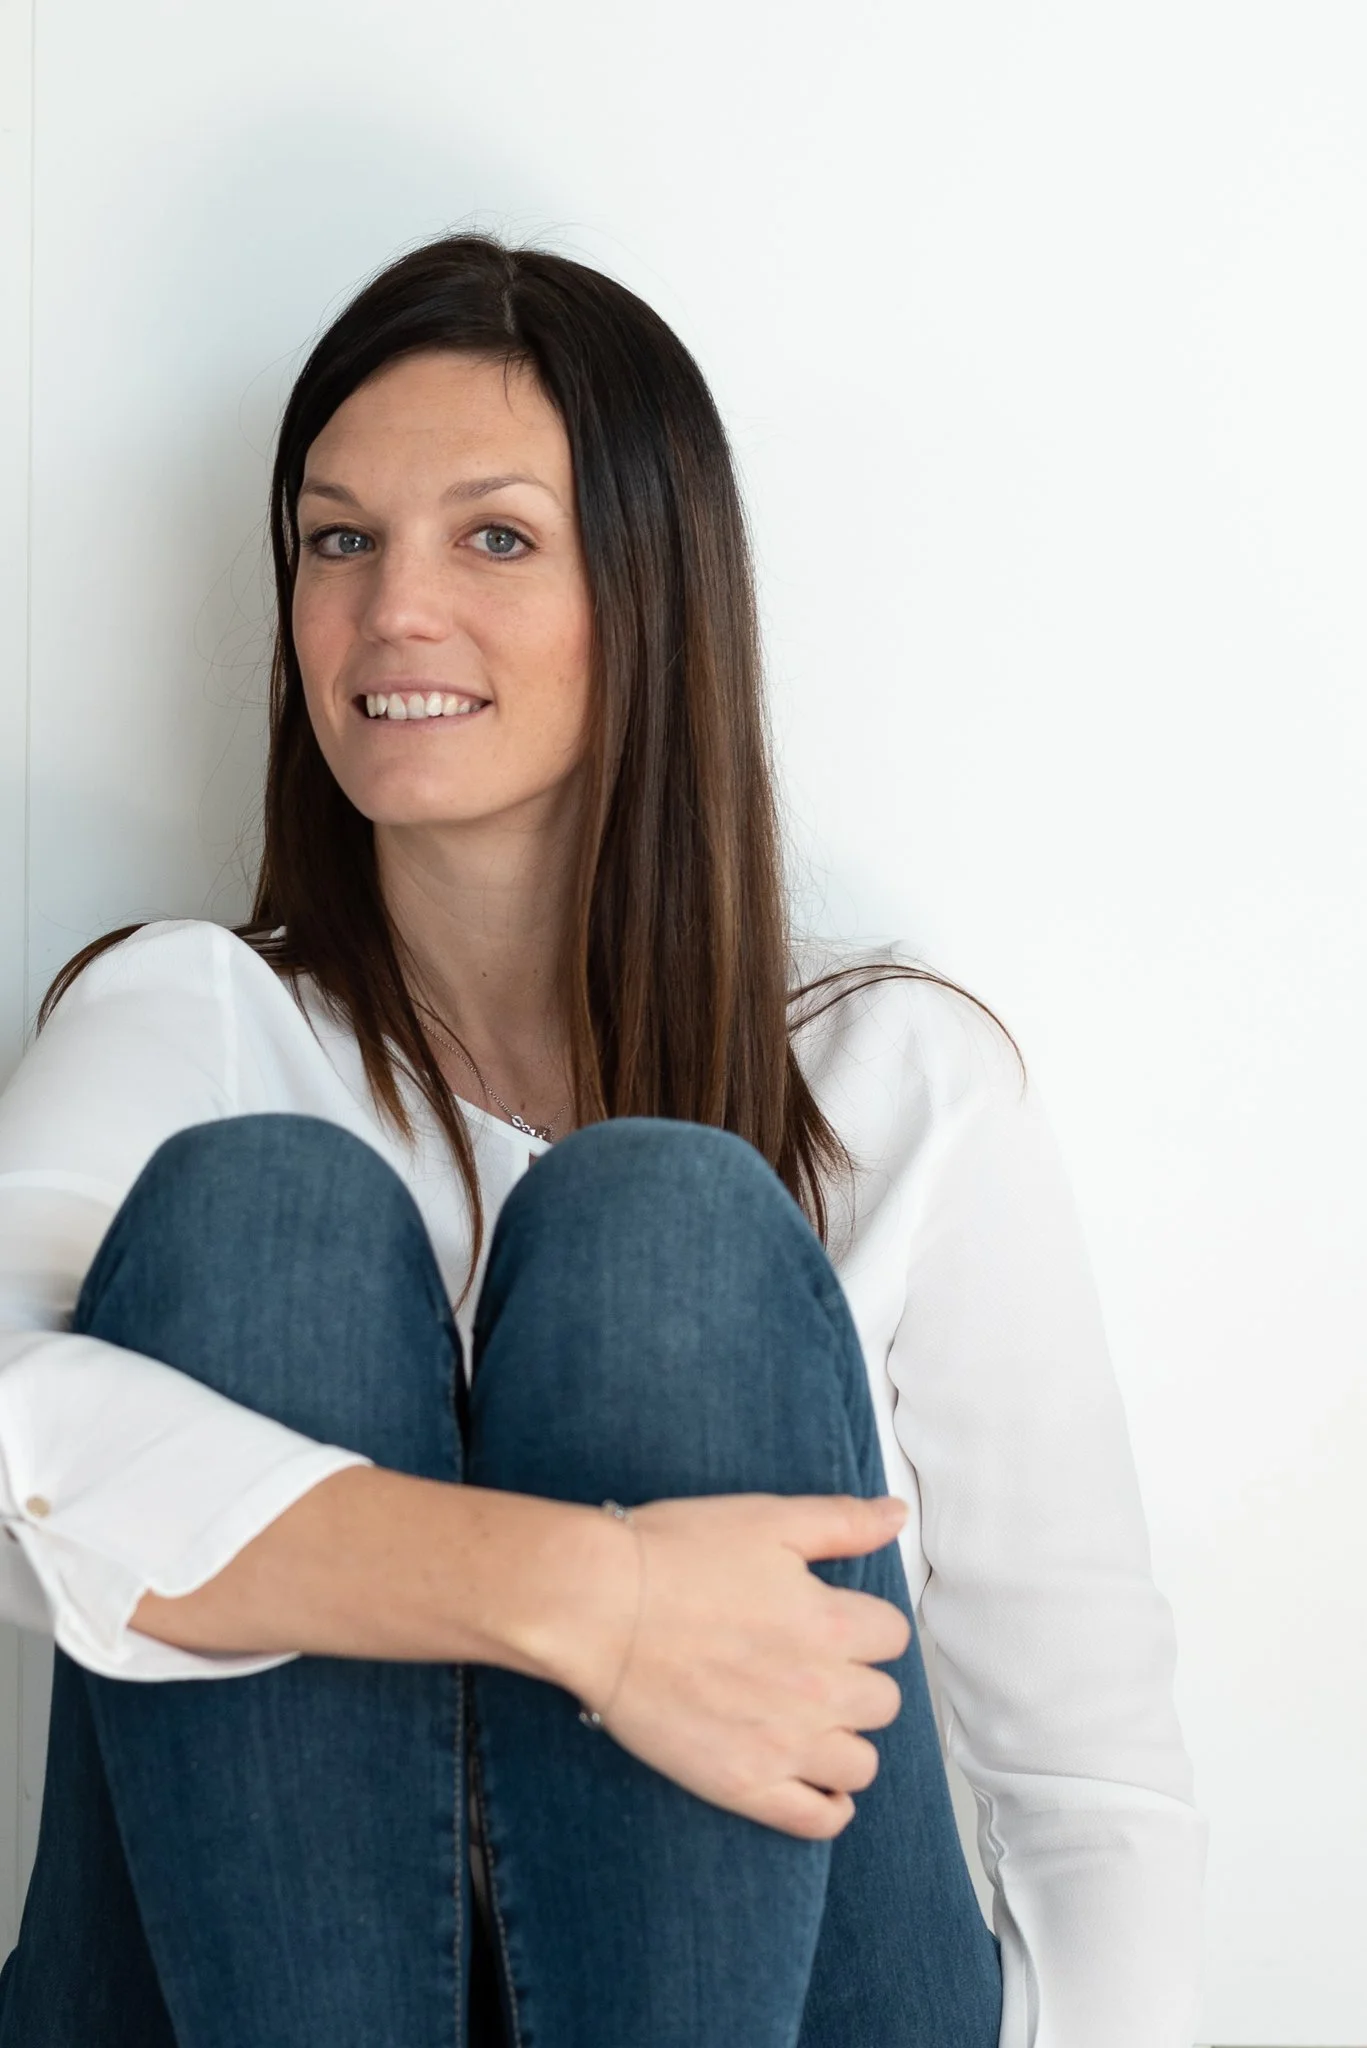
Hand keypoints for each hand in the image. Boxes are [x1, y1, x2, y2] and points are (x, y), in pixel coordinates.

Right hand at [568, 1492, 911, 1839]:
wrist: (598, 1605)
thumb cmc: (674, 1557)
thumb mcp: (768, 1520)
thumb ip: (842, 1522)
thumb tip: (895, 1516)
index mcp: (832, 1622)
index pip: (893, 1636)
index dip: (866, 1624)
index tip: (836, 1620)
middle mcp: (819, 1690)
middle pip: (883, 1702)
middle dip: (857, 1680)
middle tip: (818, 1666)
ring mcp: (783, 1744)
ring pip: (861, 1764)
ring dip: (845, 1740)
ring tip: (811, 1719)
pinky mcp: (743, 1784)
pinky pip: (818, 1819)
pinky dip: (829, 1807)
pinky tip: (816, 1783)